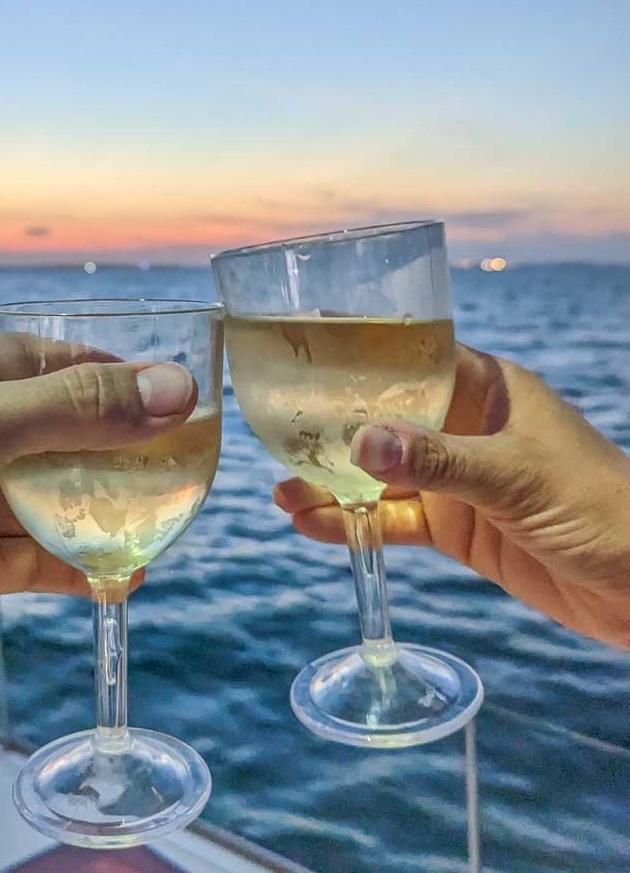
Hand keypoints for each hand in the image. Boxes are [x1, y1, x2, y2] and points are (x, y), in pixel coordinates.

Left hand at [0, 339, 195, 804]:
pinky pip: (38, 553)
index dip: (110, 374)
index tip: (172, 393)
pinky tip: (121, 577)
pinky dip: (81, 563)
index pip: (43, 360)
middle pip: (57, 428)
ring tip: (164, 521)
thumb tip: (174, 390)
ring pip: (53, 494)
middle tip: (181, 461)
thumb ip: (70, 410)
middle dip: (119, 445)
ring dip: (106, 509)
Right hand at [274, 345, 629, 648]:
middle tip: (276, 430)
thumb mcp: (516, 476)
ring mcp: (459, 481)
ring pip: (382, 474)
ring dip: (333, 483)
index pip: (415, 355)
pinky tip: (313, 525)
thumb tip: (361, 443)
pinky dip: (355, 524)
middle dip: (333, 427)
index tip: (306, 344)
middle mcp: (467, 428)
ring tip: (281, 490)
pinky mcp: (458, 528)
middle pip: (386, 417)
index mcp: (489, 390)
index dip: (362, 350)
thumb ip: (438, 460)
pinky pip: (395, 521)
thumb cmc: (602, 507)